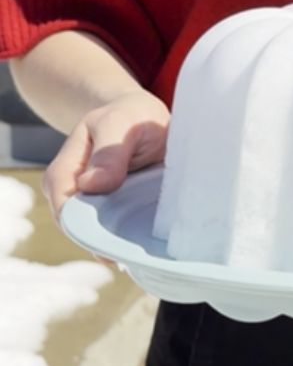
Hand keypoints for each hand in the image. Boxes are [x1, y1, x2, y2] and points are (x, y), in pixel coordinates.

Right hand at [43, 90, 169, 262]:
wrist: (144, 116)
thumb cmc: (130, 116)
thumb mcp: (120, 123)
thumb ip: (109, 152)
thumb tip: (90, 185)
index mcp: (66, 172)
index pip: (66, 209)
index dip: (86, 228)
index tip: (114, 242)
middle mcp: (77, 194)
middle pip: (84, 230)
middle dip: (108, 241)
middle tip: (139, 249)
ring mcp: (99, 205)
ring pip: (104, 235)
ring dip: (125, 240)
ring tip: (149, 245)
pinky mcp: (121, 211)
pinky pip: (123, 232)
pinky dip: (136, 236)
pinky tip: (152, 241)